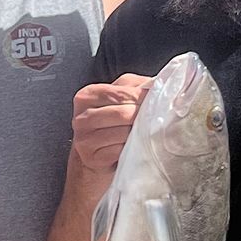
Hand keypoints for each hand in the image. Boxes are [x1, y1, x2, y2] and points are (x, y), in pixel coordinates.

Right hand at [70, 76, 152, 190]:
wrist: (92, 158)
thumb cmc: (110, 126)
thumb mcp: (118, 100)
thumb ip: (134, 87)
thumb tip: (159, 83)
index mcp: (87, 95)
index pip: (122, 93)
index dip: (144, 97)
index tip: (158, 100)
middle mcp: (82, 117)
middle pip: (123, 113)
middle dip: (143, 116)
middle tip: (157, 119)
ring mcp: (85, 139)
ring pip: (124, 132)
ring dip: (139, 133)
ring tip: (146, 132)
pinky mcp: (92, 157)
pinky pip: (120, 150)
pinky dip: (133, 148)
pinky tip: (135, 147)